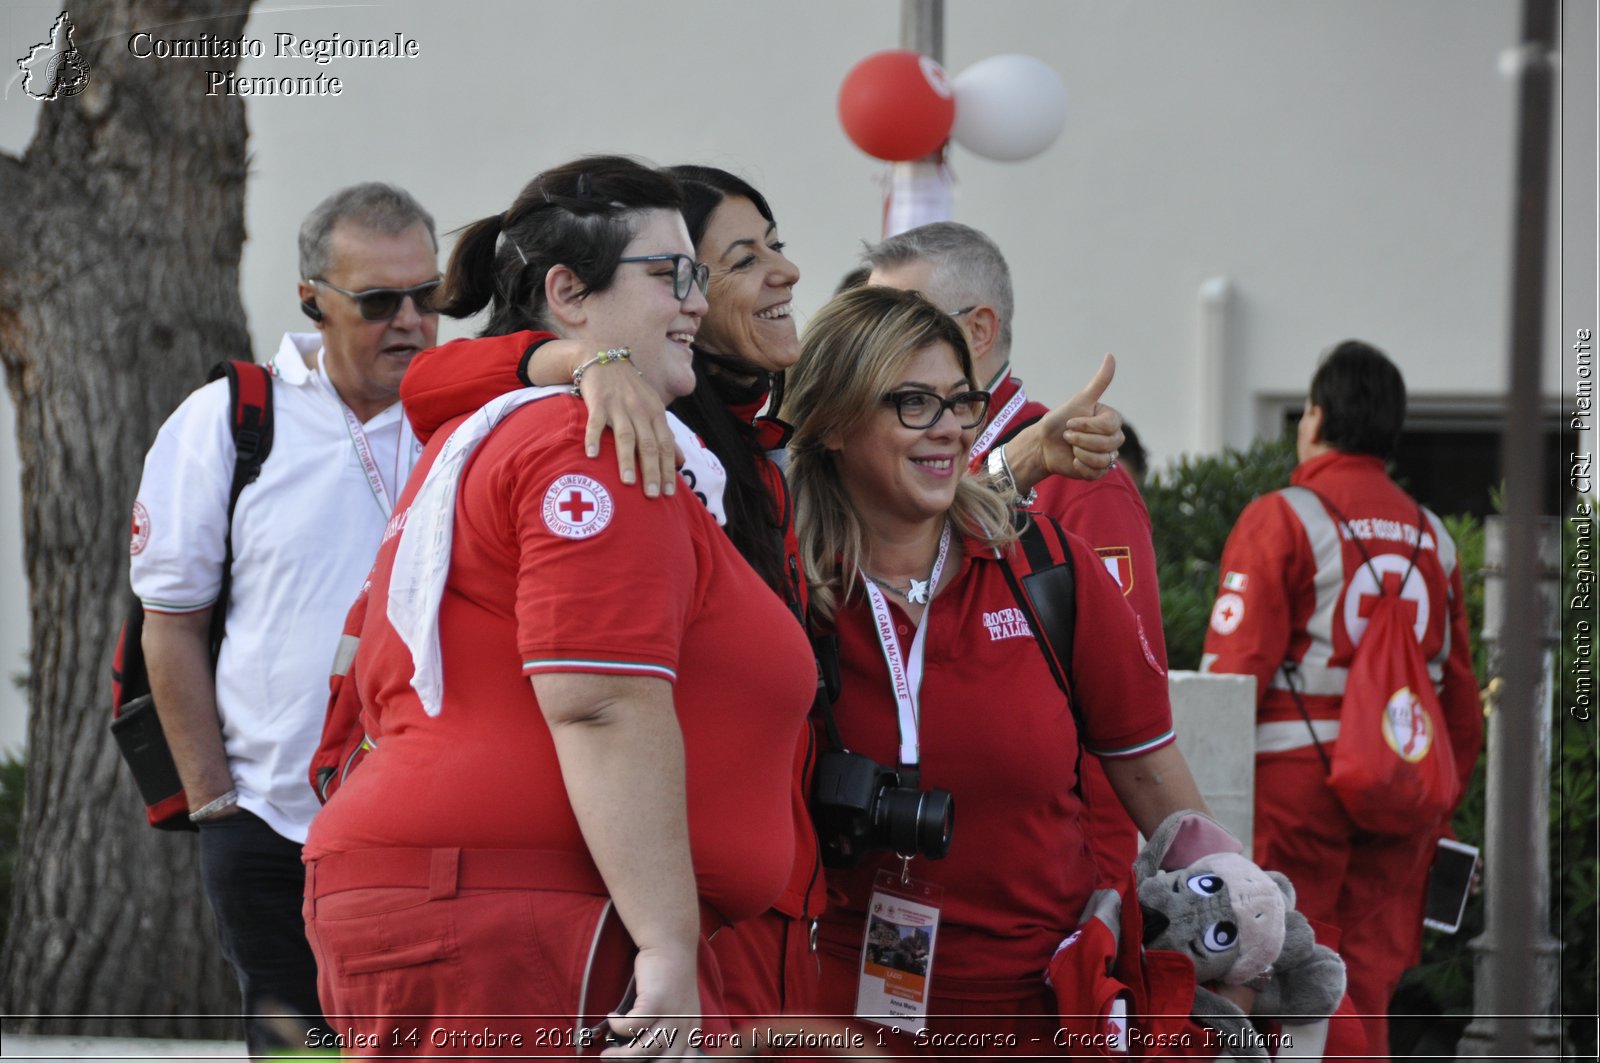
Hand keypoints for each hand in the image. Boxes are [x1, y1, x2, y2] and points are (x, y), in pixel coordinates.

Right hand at [565, 341, 680, 498]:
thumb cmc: (630, 389)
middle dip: (653, 471)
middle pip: (649, 444)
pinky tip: (592, 455)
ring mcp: (619, 406)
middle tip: (654, 495)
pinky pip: (596, 422)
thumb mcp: (653, 408)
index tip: (670, 492)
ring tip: (629, 483)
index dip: (668, 468)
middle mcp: (640, 410)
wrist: (605, 357)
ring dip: (627, 460)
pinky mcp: (598, 402)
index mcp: (656, 413)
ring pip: (626, 436)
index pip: (666, 445)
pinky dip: (594, 438)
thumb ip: (666, 435)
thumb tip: (681, 461)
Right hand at [599, 944, 699, 1057]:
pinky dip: (618, 1026)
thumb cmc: (669, 978)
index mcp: (691, 1031)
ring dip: (621, 1054)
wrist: (671, 945)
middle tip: (614, 1060)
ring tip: (606, 1053)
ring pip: (645, 1049)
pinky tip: (612, 1018)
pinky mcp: (656, 1000)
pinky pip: (633, 1025)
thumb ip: (667, 1032)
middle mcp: (684, 1026)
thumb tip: (640, 1054)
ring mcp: (671, 1014)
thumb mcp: (678, 1009)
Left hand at [1044, 354, 1124, 480]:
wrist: (1043, 444)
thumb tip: (1111, 355)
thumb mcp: (1079, 400)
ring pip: (1103, 459)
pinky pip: (1097, 472)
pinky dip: (1080, 466)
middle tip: (1067, 436)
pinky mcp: (1098, 471)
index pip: (1110, 426)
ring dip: (1080, 453)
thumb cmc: (1059, 420)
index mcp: (1111, 420)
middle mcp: (1113, 438)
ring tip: (1070, 448)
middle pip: (1109, 444)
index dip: (1087, 426)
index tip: (1071, 422)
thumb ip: (1099, 382)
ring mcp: (1107, 455)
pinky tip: (1073, 460)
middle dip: (1081, 440)